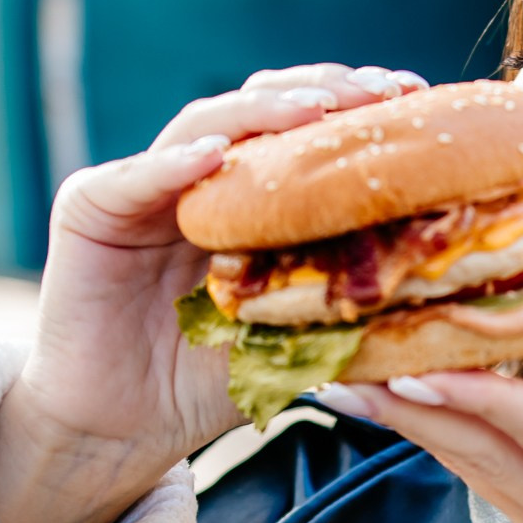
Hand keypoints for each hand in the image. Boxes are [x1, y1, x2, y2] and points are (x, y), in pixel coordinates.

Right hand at [0, 64, 423, 522]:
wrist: (121, 430)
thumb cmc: (203, 385)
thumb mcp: (291, 342)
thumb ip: (341, 311)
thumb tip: (434, 298)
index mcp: (249, 199)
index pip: (306, 131)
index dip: (359, 111)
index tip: (419, 101)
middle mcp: (198, 178)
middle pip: (263, 107)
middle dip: (326, 92)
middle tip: (382, 93)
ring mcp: (141, 187)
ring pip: (204, 126)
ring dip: (261, 112)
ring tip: (313, 111)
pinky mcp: (89, 209)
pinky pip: (132, 178)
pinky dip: (172, 164)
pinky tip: (214, 156)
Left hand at [330, 373, 522, 522]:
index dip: (488, 404)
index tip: (422, 369)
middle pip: (483, 449)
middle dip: (412, 402)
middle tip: (339, 357)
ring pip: (468, 463)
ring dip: (406, 418)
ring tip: (342, 374)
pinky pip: (478, 474)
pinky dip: (435, 434)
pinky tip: (397, 403)